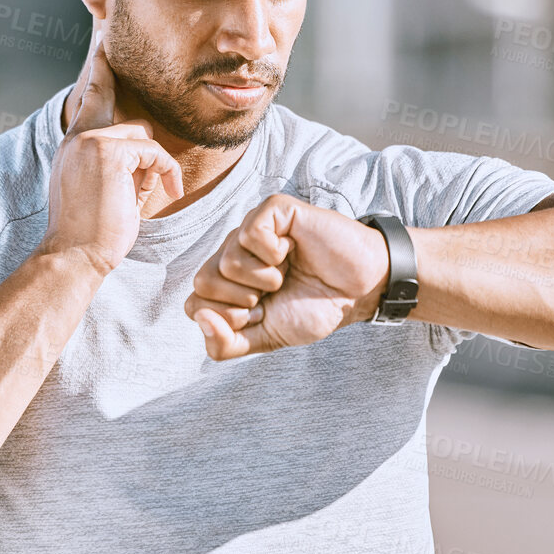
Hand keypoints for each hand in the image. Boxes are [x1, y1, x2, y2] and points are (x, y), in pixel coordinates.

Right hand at [33, 29, 182, 276]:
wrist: (74, 255)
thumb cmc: (90, 234)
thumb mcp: (102, 191)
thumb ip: (118, 165)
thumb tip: (146, 153)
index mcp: (73, 145)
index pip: (91, 98)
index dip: (100, 70)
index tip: (104, 44)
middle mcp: (78, 138)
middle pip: (133, 126)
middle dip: (146, 160)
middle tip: (135, 190)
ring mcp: (91, 142)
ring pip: (144, 140)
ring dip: (153, 171)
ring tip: (140, 202)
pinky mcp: (109, 152)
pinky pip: (153, 153)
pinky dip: (164, 174)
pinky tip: (164, 194)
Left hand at [184, 194, 391, 359]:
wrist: (359, 291)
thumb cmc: (315, 308)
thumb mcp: (266, 338)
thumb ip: (225, 344)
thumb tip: (200, 317)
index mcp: (225, 281)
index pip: (194, 304)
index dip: (230, 319)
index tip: (263, 313)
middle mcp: (231, 251)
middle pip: (203, 282)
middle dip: (243, 301)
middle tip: (274, 292)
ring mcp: (250, 228)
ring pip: (227, 262)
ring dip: (265, 279)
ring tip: (287, 272)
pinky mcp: (272, 209)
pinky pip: (250, 235)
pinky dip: (276, 254)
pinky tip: (293, 250)